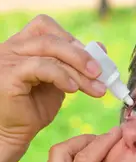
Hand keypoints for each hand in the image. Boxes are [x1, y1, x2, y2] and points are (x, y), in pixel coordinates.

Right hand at [0, 14, 105, 149]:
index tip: (97, 61)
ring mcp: (8, 59)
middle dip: (81, 56)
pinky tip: (73, 89)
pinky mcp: (9, 75)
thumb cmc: (33, 110)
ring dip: (77, 69)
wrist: (13, 133)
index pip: (49, 28)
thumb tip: (99, 48)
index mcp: (24, 45)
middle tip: (100, 73)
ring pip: (49, 51)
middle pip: (52, 38)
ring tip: (95, 87)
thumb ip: (74, 67)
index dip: (74, 41)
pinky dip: (60, 75)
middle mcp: (14, 47)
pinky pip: (40, 67)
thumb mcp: (59, 84)